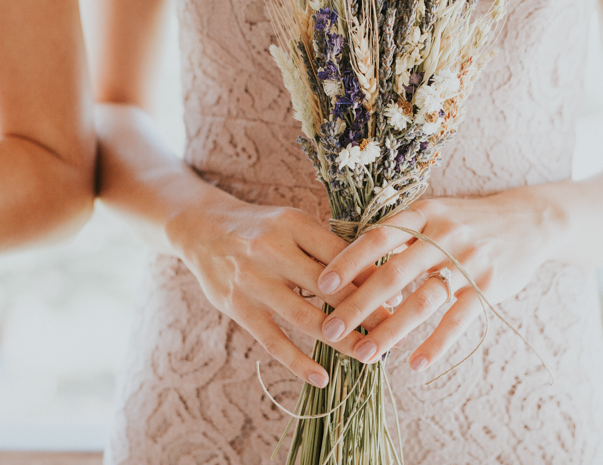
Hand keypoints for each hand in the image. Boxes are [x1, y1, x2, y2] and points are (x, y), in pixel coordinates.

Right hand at [165, 190, 391, 387]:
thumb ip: (328, 246)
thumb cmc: (262, 228)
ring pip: (306, 318)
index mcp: (293, 224)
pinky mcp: (237, 308)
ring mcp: (253, 282)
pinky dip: (298, 362)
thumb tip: (379, 275)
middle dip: (367, 312)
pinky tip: (322, 378)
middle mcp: (272, 251)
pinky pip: (272, 341)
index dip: (373, 278)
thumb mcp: (293, 224)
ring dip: (342, 340)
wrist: (201, 229)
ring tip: (369, 356)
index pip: (342, 255)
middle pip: (329, 287)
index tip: (401, 298)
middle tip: (395, 332)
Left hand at [314, 189, 566, 370]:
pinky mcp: (488, 286)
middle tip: (329, 330)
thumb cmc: (466, 221)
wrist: (527, 221)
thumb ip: (398, 233)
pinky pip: (457, 320)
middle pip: (392, 274)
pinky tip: (416, 364)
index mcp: (422, 214)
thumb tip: (347, 255)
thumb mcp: (433, 213)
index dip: (347, 261)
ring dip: (389, 331)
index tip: (320, 285)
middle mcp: (443, 235)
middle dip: (357, 305)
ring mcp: (467, 261)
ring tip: (364, 355)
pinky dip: (435, 343)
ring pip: (421, 301)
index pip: (377, 237)